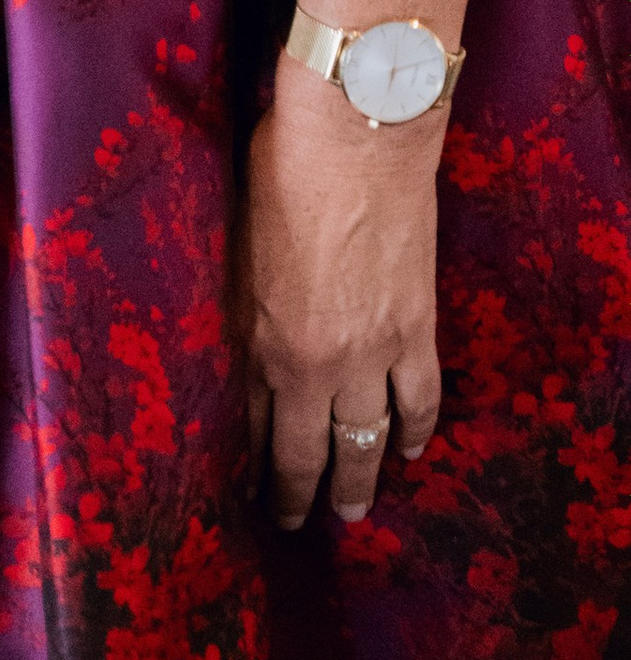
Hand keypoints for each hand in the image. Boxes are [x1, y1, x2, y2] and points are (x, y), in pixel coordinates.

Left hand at [243, 53, 444, 528]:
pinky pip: (421, 400)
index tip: (247, 481)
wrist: (355, 136)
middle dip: (300, 494)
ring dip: (362, 479)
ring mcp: (373, 351)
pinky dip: (418, 432)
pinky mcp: (417, 330)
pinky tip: (412, 450)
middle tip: (297, 523)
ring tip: (355, 509)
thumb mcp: (238, 245)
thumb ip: (244, 306)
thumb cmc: (280, 171)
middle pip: (309, 450)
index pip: (256, 421)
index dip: (252, 457)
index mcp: (262, 338)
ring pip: (368, 439)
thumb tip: (246, 338)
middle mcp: (316, 361)